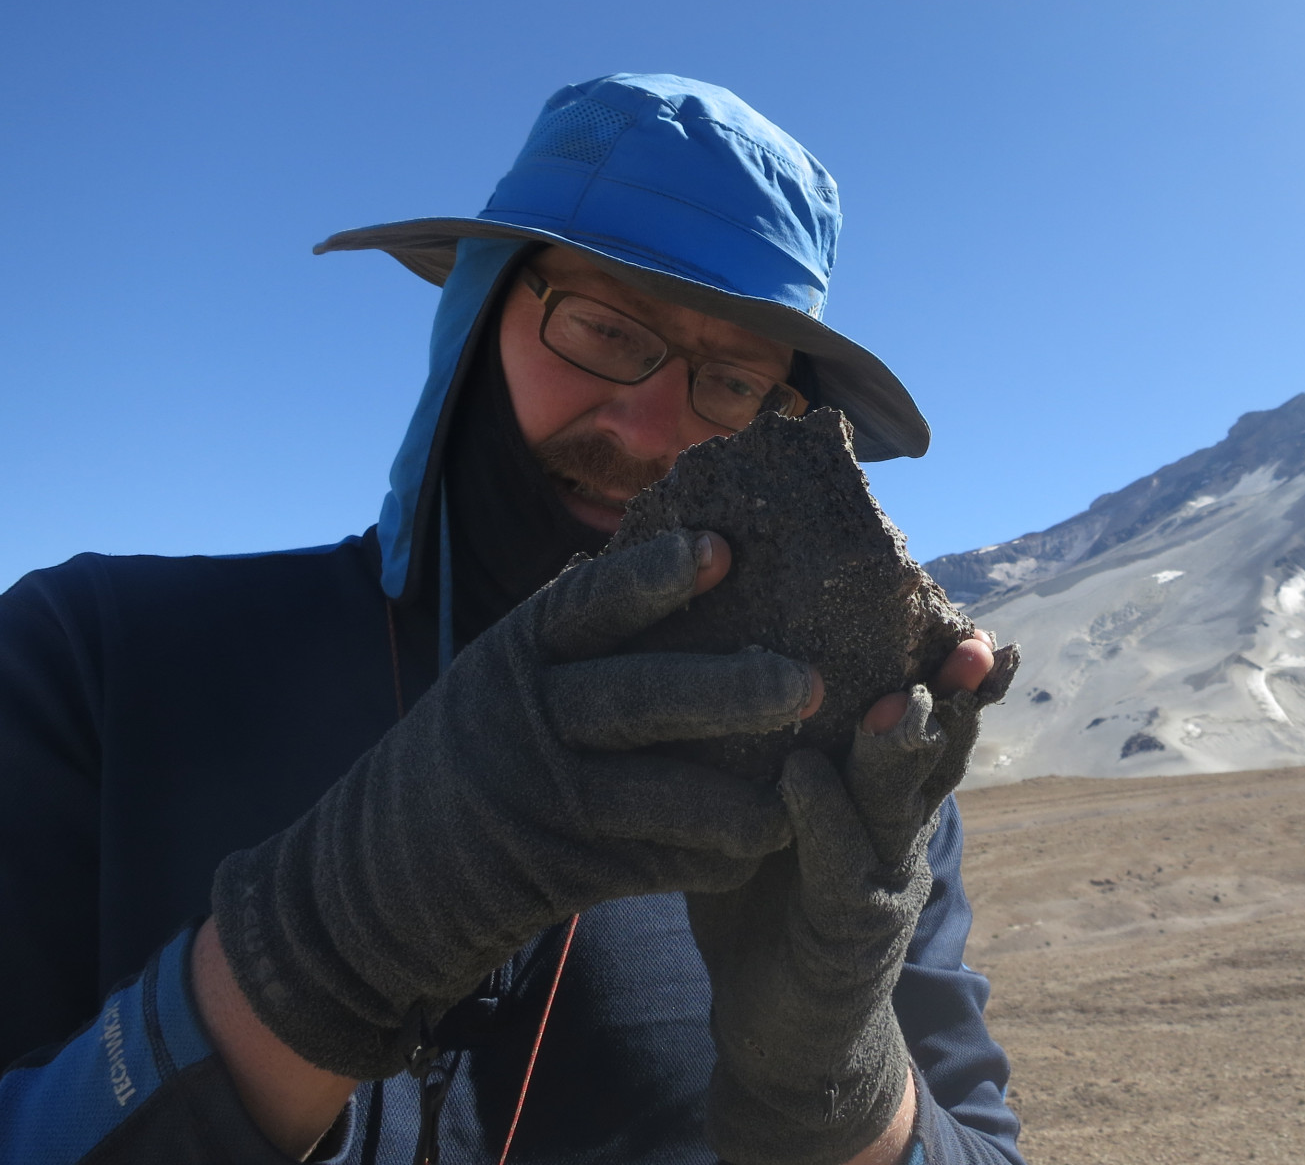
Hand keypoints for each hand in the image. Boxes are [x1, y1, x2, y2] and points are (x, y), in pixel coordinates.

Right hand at [210, 530, 818, 1080]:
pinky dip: (708, 859)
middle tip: (807, 682)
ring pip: (656, 794)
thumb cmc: (468, 754)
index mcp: (513, 658)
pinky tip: (761, 848)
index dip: (655, 575)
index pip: (587, 606)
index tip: (724, 547)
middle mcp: (525, 720)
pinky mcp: (557, 872)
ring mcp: (541, 801)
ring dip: (736, 798)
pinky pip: (652, 866)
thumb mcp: (499, 678)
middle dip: (728, 688)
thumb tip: (688, 556)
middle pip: (637, 697)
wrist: (371, 882)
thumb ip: (575, 637)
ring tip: (802, 790)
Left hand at [686, 634, 1013, 1164]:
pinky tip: (801, 778)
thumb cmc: (769, 901)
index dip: (946, 668)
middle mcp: (899, 828)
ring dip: (901, 752)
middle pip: (937, 750)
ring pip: (903, 806)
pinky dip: (823, 820)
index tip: (960, 615)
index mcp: (885, 789)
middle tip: (957, 643)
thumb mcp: (776, 810)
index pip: (927, 714)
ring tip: (896, 703)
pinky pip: (842, 870)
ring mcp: (884, 882)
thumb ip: (775, 742)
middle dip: (951, 696)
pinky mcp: (851, 936)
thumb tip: (725, 637)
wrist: (782, 1037)